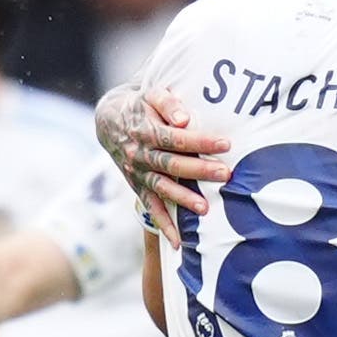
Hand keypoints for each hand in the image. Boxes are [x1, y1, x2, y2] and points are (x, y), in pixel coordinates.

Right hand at [99, 85, 231, 234]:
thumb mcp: (151, 95)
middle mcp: (139, 154)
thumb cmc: (142, 105)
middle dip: (199, 170)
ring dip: (183, 199)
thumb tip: (184, 119)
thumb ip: (168, 103)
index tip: (226, 143)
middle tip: (226, 174)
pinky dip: (164, 225)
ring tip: (206, 209)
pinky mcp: (137, 187)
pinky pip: (151, 208)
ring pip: (162, 188)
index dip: (200, 140)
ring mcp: (137, 173)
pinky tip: (179, 242)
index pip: (175, 137)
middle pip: (171, 164)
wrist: (110, 120)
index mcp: (144, 130)